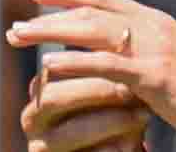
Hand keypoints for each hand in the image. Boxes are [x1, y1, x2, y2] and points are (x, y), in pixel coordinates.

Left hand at [7, 0, 175, 151]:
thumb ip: (151, 51)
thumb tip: (124, 55)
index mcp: (158, 21)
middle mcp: (153, 27)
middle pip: (90, 11)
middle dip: (49, 13)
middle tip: (18, 21)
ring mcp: (154, 50)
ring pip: (91, 31)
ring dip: (50, 32)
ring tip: (21, 36)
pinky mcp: (155, 77)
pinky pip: (106, 65)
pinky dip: (74, 62)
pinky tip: (50, 65)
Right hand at [23, 65, 152, 151]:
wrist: (113, 151)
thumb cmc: (112, 114)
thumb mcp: (107, 89)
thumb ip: (106, 65)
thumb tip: (125, 34)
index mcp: (39, 89)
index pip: (52, 66)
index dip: (85, 60)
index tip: (122, 54)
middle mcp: (33, 117)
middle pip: (53, 96)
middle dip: (95, 91)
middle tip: (130, 89)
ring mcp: (43, 146)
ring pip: (69, 132)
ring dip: (109, 122)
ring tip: (143, 116)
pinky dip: (110, 150)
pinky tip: (133, 144)